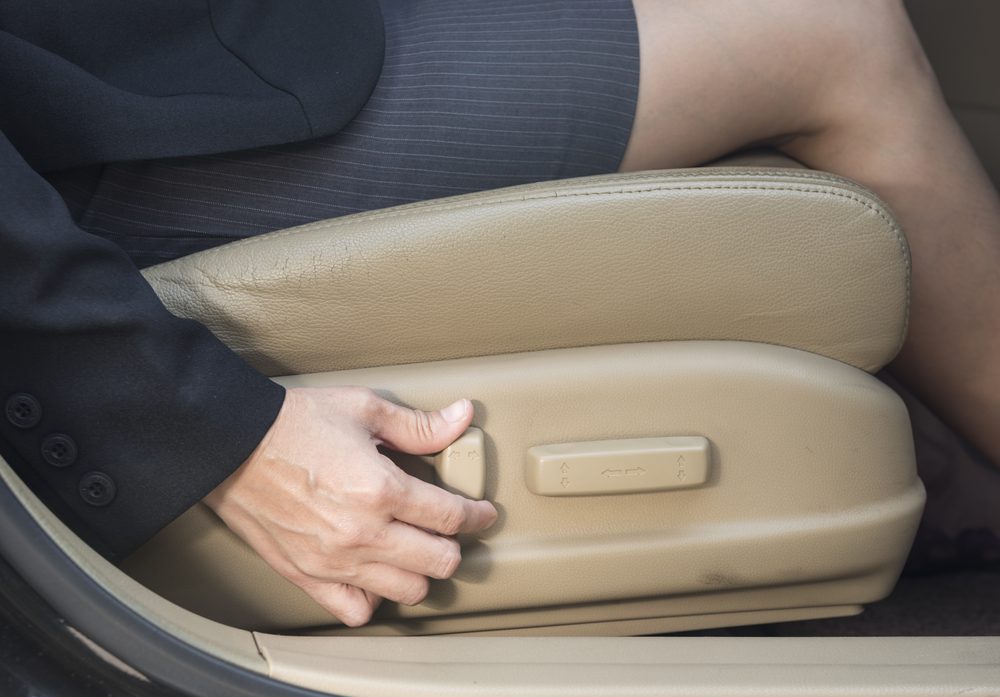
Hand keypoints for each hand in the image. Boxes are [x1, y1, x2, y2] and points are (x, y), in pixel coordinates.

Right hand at [203, 386, 497, 626]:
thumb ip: (418, 424)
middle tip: (450, 531)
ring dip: (421, 573)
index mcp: (382, 489)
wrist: (230, 445)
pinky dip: (374, 598)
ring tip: (416, 551)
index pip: (451, 517)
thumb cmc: (292, 424)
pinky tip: (376, 575)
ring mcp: (336, 561)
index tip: (482, 513)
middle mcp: (363, 533)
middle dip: (454, 545)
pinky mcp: (308, 576)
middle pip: (439, 562)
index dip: (477, 515)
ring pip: (407, 591)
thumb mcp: (362, 408)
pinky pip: (356, 609)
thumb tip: (462, 417)